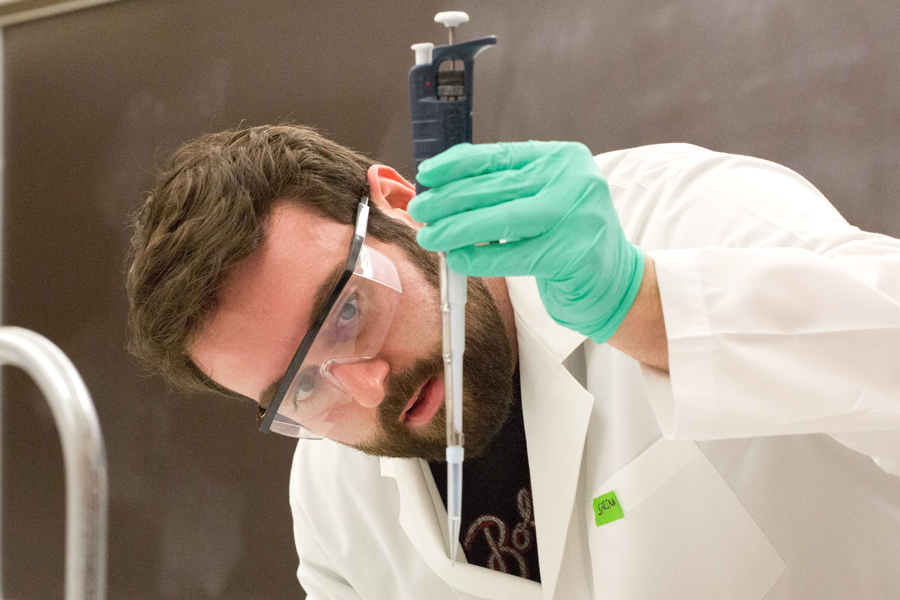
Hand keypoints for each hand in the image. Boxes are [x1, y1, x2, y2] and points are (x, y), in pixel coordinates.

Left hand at [408, 141, 644, 343]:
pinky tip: (457, 260)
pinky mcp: (572, 254)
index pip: (500, 156)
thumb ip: (505, 187)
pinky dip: (479, 258)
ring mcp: (576, 217)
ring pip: (500, 220)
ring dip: (457, 229)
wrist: (614, 280)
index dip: (458, 165)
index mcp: (563, 158)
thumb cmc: (568, 237)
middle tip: (420, 209)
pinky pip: (512, 255)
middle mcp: (573, 181)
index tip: (428, 174)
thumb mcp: (543, 198)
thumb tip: (443, 187)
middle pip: (496, 188)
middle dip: (450, 200)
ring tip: (430, 236)